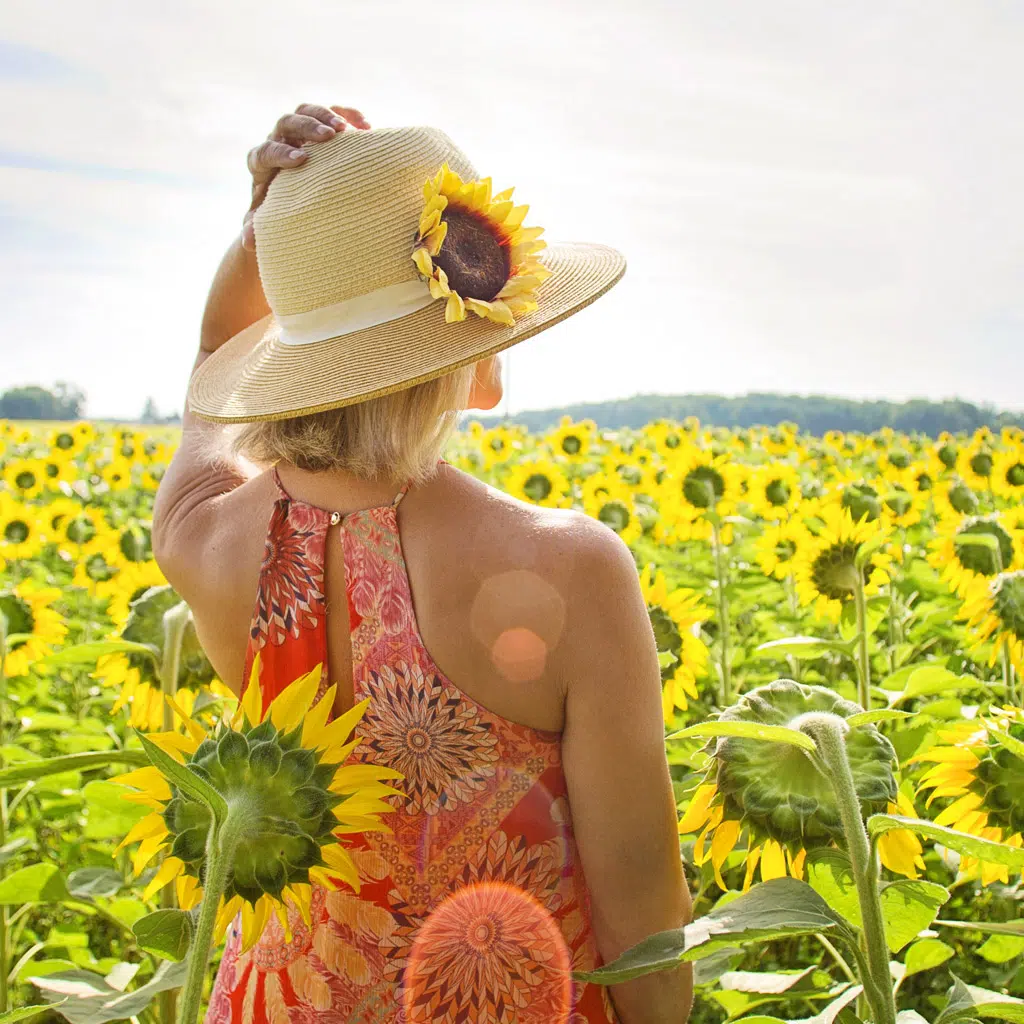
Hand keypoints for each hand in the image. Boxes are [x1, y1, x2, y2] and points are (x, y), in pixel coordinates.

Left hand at [241, 103, 369, 250]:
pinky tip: (367, 127)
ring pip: (307, 111)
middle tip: (329, 136)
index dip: (280, 153)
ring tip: (347, 129)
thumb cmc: (281, 213)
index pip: (265, 151)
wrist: (296, 198)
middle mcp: (278, 140)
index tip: (300, 160)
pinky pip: (333, 111)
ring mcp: (300, 132)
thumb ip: (257, 228)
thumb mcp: (267, 222)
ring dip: (327, 115)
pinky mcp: (321, 126)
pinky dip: (349, 115)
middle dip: (307, 127)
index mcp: (262, 162)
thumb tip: (248, 242)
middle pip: (286, 123)